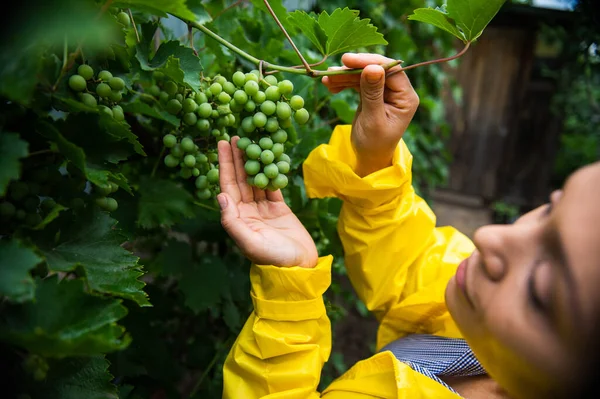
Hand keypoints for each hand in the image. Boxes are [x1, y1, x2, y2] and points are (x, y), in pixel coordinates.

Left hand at [216, 137, 318, 268]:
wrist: (299, 268)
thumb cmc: (273, 259)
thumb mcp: (249, 242)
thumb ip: (233, 221)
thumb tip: (220, 196)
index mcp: (237, 218)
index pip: (228, 186)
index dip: (225, 165)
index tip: (223, 145)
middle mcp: (247, 211)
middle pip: (240, 179)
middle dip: (237, 158)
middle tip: (235, 135)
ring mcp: (263, 209)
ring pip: (256, 180)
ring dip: (252, 161)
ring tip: (251, 141)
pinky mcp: (279, 209)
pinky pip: (273, 186)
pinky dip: (271, 172)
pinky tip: (269, 157)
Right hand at [322, 53, 419, 176]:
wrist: (368, 157)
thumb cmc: (374, 144)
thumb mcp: (373, 119)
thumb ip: (372, 94)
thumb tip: (373, 67)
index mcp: (406, 97)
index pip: (391, 70)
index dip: (370, 62)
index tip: (348, 61)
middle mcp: (398, 91)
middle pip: (376, 69)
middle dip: (354, 69)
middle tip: (332, 71)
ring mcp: (384, 91)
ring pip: (364, 74)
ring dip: (345, 76)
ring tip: (326, 80)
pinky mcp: (372, 94)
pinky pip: (357, 82)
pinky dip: (344, 83)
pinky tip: (330, 85)